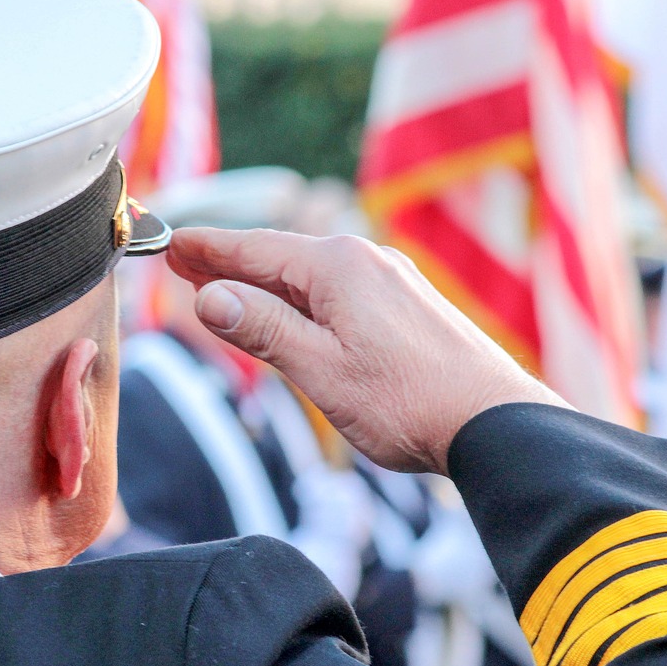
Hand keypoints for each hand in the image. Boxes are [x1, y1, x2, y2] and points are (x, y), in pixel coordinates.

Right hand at [166, 228, 567, 474]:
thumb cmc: (408, 402)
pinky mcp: (409, 306)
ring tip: (226, 284)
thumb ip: (263, 329)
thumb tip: (210, 296)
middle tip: (182, 259)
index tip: (170, 242)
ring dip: (265, 281)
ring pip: (312, 275)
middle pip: (281, 257)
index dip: (207, 248)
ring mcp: (393, 281)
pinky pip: (340, 290)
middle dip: (230, 261)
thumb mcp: (320, 369)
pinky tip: (293, 311)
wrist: (496, 423)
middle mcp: (367, 260)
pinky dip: (302, 297)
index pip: (254, 248)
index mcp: (339, 267)